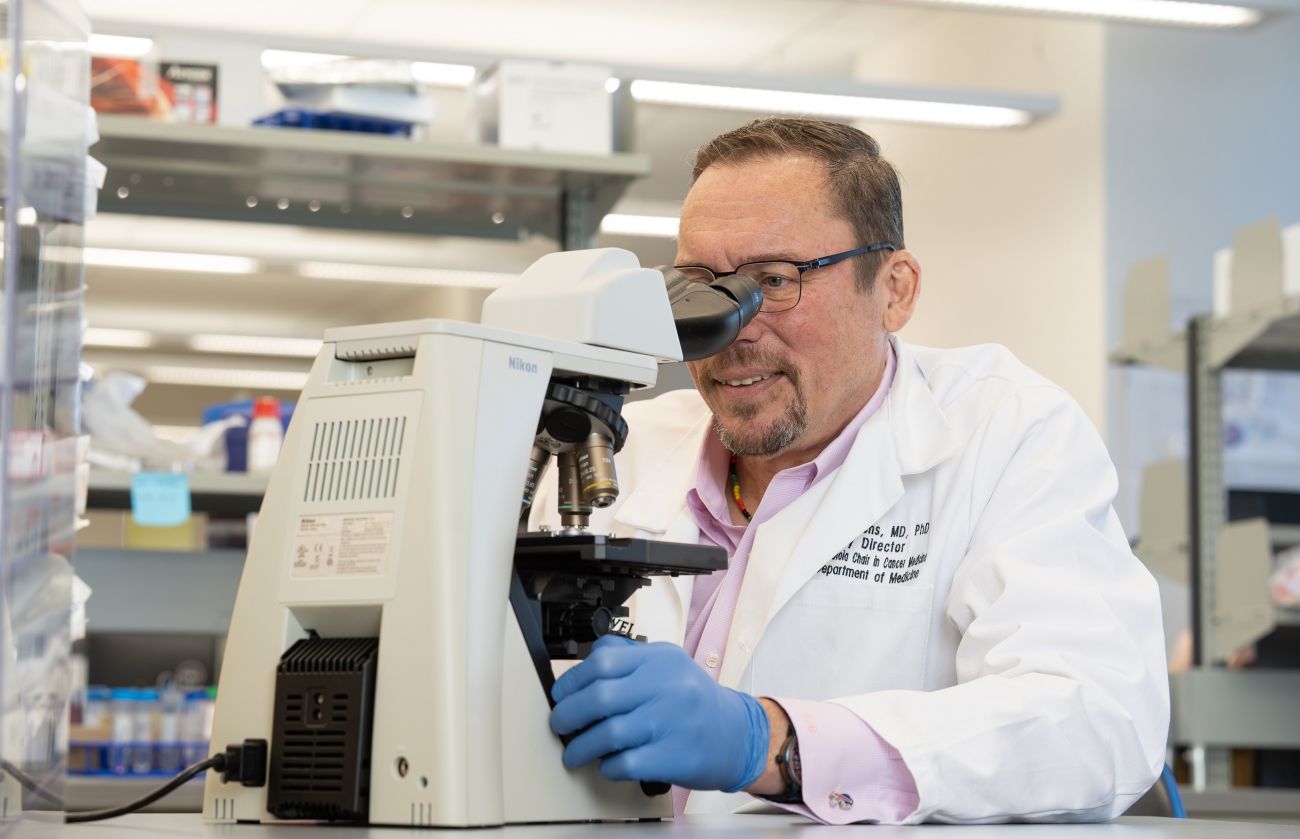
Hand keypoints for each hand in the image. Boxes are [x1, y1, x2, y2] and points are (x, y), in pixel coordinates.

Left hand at [550, 635, 769, 791]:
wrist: (738, 734)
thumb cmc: (694, 702)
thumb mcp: (668, 665)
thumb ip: (628, 659)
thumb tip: (584, 664)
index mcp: (660, 659)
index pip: (602, 662)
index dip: (571, 681)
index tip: (560, 695)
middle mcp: (667, 686)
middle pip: (599, 697)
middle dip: (568, 715)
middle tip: (559, 724)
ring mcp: (672, 722)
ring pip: (608, 733)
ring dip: (581, 747)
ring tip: (574, 753)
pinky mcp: (674, 756)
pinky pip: (626, 763)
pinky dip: (607, 767)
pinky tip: (606, 765)